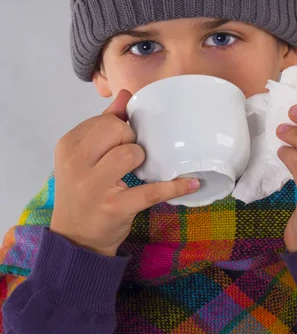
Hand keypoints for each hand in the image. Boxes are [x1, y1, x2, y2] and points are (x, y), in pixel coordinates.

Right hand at [50, 89, 199, 256]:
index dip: (120, 128)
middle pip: (118, 130)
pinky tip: (190, 183)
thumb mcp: (84, 156)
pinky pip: (151, 191)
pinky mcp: (115, 207)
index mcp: (69, 146)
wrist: (75, 239)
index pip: (104, 120)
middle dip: (132, 140)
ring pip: (132, 154)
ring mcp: (94, 186)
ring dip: (142, 160)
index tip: (121, 141)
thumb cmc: (83, 192)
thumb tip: (125, 94)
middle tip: (130, 157)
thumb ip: (104, 123)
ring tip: (136, 172)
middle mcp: (76, 164)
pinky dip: (174, 187)